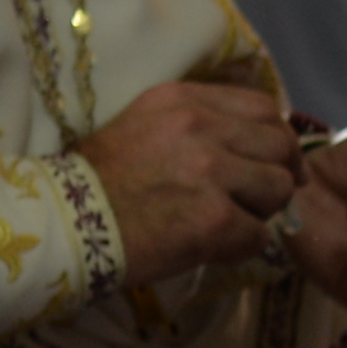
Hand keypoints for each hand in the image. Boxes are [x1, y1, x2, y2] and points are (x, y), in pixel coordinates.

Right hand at [77, 78, 303, 293]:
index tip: (279, 160)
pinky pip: (259, 235)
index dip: (279, 138)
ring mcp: (211, 172)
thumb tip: (256, 141)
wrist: (66, 225)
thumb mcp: (146, 124)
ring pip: (278, 190)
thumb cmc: (102, 179)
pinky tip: (216, 247)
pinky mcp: (215, 219)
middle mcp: (201, 127)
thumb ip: (199, 123)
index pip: (263, 108)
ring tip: (230, 222)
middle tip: (263, 200)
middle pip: (280, 147)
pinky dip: (244, 246)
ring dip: (262, 212)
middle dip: (280, 175)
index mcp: (184, 100)